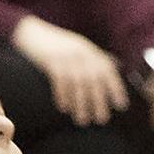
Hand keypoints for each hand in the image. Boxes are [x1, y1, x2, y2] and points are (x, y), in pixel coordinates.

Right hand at [11, 16, 129, 125]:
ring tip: (82, 120)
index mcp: (90, 51)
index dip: (116, 88)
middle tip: (101, 119)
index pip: (108, 70)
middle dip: (99, 101)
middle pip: (94, 80)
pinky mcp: (51, 60)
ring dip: (80, 104)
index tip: (121, 106)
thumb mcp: (79, 47)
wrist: (33, 33)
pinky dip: (63, 96)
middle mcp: (81, 53)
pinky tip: (64, 108)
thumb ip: (94, 58)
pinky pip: (59, 81)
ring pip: (77, 84)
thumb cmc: (58, 45)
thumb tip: (116, 67)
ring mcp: (66, 56)